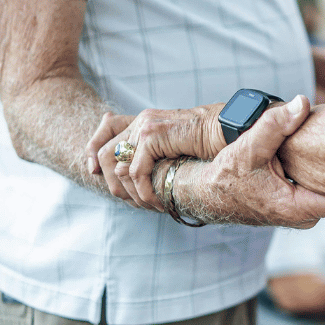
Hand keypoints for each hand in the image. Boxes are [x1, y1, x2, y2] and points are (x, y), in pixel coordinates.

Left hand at [87, 103, 225, 209]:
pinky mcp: (153, 136)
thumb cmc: (214, 142)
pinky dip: (144, 192)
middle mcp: (143, 120)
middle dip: (110, 182)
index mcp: (147, 119)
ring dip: (130, 193)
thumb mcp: (179, 149)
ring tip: (148, 206)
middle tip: (128, 202)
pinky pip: (136, 172)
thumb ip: (157, 156)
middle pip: (104, 151)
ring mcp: (146, 126)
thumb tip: (134, 177)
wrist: (231, 130)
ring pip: (116, 166)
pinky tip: (157, 202)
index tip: (93, 172)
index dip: (94, 151)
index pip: (107, 128)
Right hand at [176, 96, 324, 226]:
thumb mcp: (247, 147)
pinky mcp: (297, 205)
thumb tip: (302, 103)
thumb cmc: (225, 176)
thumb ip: (275, 125)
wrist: (207, 195)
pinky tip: (321, 154)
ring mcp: (301, 212)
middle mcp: (304, 215)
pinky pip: (320, 190)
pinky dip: (321, 173)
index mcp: (298, 207)